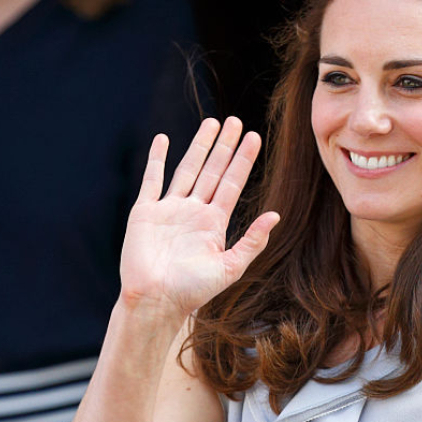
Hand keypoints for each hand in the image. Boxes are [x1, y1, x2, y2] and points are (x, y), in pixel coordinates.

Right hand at [121, 117, 278, 322]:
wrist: (156, 301)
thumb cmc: (193, 292)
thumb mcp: (230, 267)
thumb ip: (252, 241)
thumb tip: (276, 216)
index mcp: (214, 223)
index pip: (232, 184)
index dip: (243, 160)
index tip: (254, 137)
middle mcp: (193, 212)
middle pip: (213, 171)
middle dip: (224, 146)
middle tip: (236, 120)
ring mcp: (169, 209)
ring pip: (187, 169)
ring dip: (199, 146)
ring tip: (211, 122)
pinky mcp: (145, 212)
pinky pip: (152, 180)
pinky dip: (157, 159)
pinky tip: (163, 139)